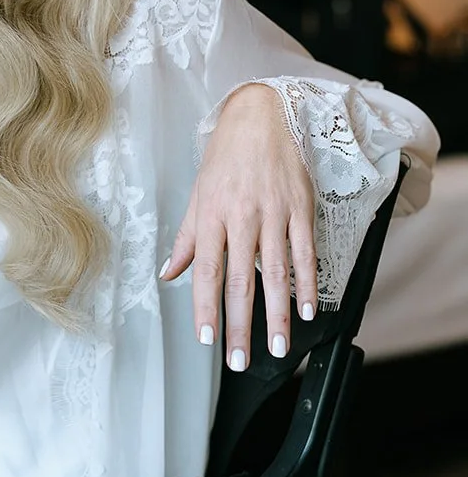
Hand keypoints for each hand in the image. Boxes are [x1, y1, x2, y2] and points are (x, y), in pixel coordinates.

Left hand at [161, 84, 317, 368]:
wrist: (262, 115)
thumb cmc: (226, 156)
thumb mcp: (198, 193)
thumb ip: (186, 238)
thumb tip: (168, 274)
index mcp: (212, 215)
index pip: (205, 270)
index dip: (205, 308)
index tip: (206, 340)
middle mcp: (242, 217)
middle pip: (240, 281)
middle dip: (240, 325)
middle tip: (242, 361)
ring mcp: (274, 214)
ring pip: (276, 274)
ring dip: (277, 315)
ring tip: (277, 347)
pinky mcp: (301, 208)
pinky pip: (305, 253)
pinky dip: (307, 285)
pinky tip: (307, 311)